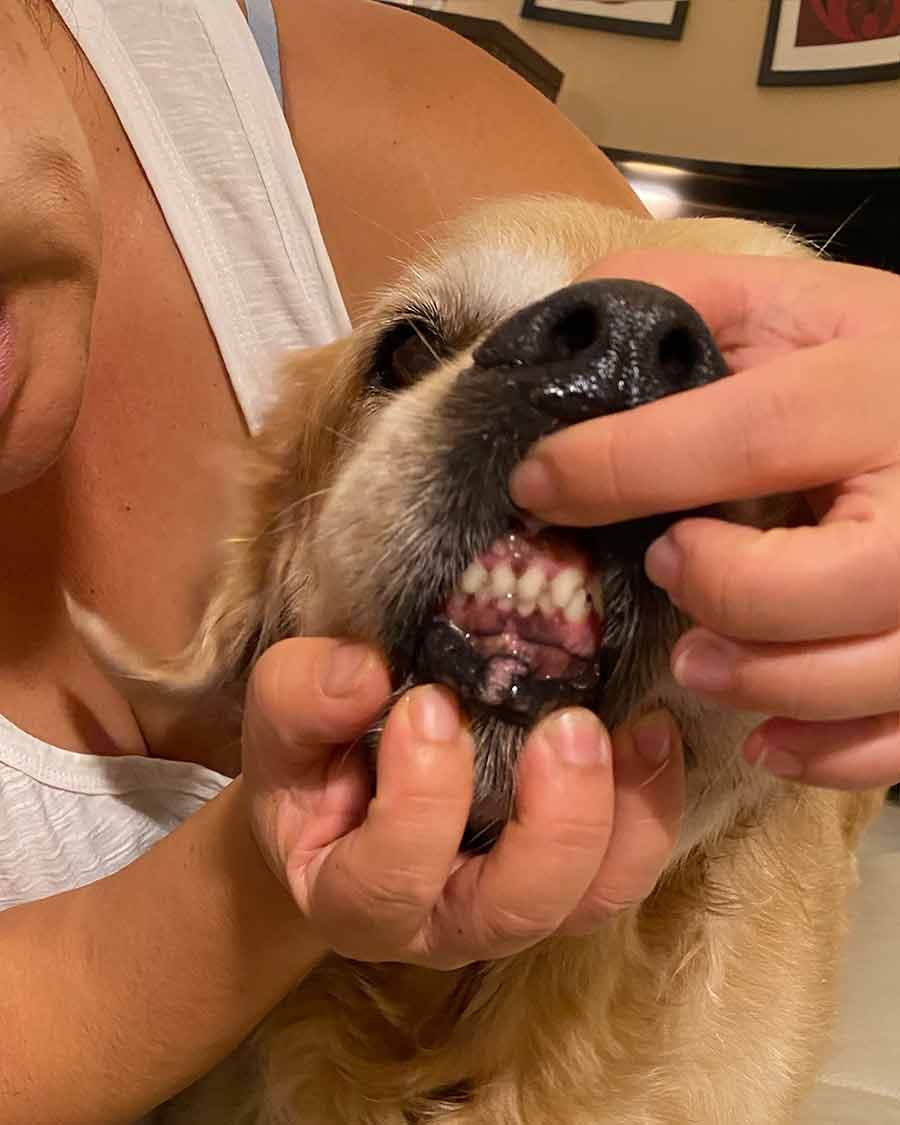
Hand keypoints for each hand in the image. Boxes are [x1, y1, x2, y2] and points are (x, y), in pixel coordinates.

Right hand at [240, 637, 683, 969]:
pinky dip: (651, 807)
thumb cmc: (311, 760)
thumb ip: (300, 699)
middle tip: (566, 727)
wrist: (343, 788)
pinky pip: (626, 866)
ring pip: (589, 901)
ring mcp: (516, 903)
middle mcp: (444, 922)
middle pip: (513, 912)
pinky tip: (654, 733)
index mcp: (354, 898)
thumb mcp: (279, 722)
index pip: (386, 884)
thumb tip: (365, 673)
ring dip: (623, 819)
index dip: (420, 803)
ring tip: (640, 730)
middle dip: (550, 825)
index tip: (428, 703)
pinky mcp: (568, 872)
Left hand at [510, 252, 899, 789]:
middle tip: (668, 566)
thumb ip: (678, 299)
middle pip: (820, 585)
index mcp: (876, 394)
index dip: (619, 469)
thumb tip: (552, 350)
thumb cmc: (879, 354)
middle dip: (718, 591)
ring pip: (862, 674)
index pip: (742, 440)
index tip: (537, 486)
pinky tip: (767, 734)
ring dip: (759, 680)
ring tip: (700, 655)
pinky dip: (827, 753)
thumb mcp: (786, 300)